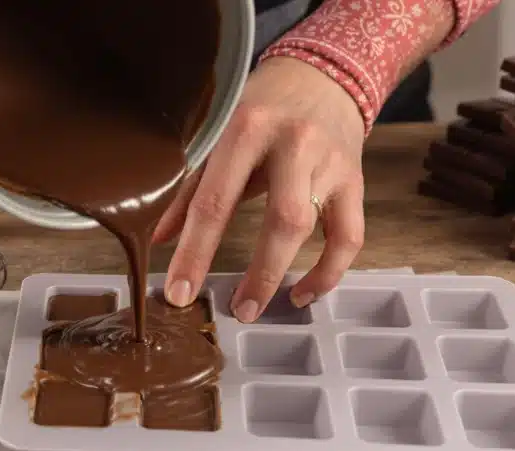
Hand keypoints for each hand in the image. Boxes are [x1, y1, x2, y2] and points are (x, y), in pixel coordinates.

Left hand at [153, 56, 366, 322]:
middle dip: (257, 273)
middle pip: (280, 220)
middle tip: (236, 312)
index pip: (216, 200)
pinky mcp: (354, 179)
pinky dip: (329, 271)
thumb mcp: (219, 135)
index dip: (195, 253)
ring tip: (259, 307)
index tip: (180, 293)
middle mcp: (293, 144)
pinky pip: (350, 236)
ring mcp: (329, 163)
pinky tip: (305, 292)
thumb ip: (190, 187)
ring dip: (286, 274)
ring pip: (314, 228)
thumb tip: (159, 240)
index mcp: (245, 129)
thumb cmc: (260, 107)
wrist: (322, 74)